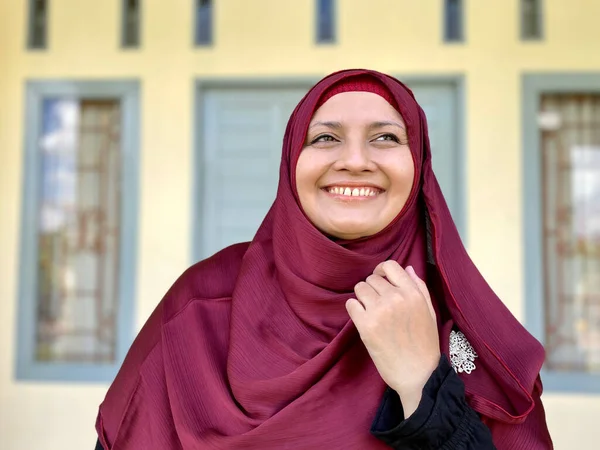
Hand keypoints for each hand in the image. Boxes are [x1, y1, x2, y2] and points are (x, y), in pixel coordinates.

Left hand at [346, 260, 440, 417]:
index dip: (381, 270)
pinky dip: (354, 309)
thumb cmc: (425, 344)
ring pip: (359, 288)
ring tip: (370, 311)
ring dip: (363, 297)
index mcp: (413, 293)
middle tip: (378, 304)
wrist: (418, 375)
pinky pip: (351, 304)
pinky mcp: (365, 325)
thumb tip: (408, 268)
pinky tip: (363, 319)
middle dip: (373, 289)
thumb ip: (419, 288)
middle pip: (372, 279)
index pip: (390, 266)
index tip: (380, 279)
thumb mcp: (429, 312)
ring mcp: (379, 311)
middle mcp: (395, 298)